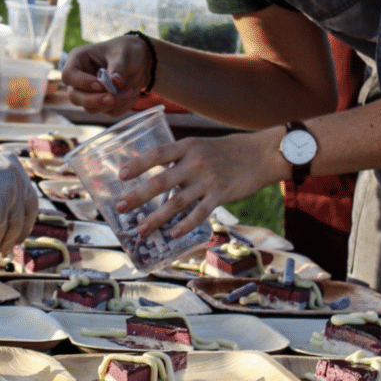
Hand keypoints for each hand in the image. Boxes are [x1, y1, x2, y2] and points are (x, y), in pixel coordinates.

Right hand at [0, 151, 38, 254]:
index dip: (26, 213)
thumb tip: (12, 215)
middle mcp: (16, 178)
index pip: (28, 194)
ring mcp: (10, 194)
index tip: (22, 226)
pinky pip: (2, 231)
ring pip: (16, 224)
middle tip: (16, 242)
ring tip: (1, 250)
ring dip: (8, 240)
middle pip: (29, 209)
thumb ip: (3, 187)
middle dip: (23, 228)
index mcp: (13, 165)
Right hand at [61, 35, 149, 115]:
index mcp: (79, 60)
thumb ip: (118, 67)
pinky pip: (108, 112)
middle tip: (113, 98)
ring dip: (112, 103)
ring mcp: (89, 93)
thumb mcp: (124, 53)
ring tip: (130, 90)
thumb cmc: (126, 51)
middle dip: (95, 100)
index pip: (69, 75)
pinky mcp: (101, 103)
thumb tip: (116, 82)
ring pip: (91, 108)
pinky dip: (122, 105)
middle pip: (75, 97)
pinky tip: (131, 92)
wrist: (139, 62)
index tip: (100, 85)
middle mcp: (80, 78)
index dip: (82, 83)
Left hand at [115, 130, 282, 237]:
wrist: (260, 154)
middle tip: (120, 207)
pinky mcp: (221, 195)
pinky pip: (200, 213)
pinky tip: (173, 235)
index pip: (156, 154)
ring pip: (176, 202)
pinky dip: (185, 225)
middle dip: (138, 196)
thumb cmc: (226, 151)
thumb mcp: (200, 146)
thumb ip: (178, 159)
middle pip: (160, 181)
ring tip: (140, 229)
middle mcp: (195, 162)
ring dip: (156, 218)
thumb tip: (154, 175)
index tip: (120, 175)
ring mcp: (208, 180)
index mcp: (187, 147)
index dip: (137, 164)